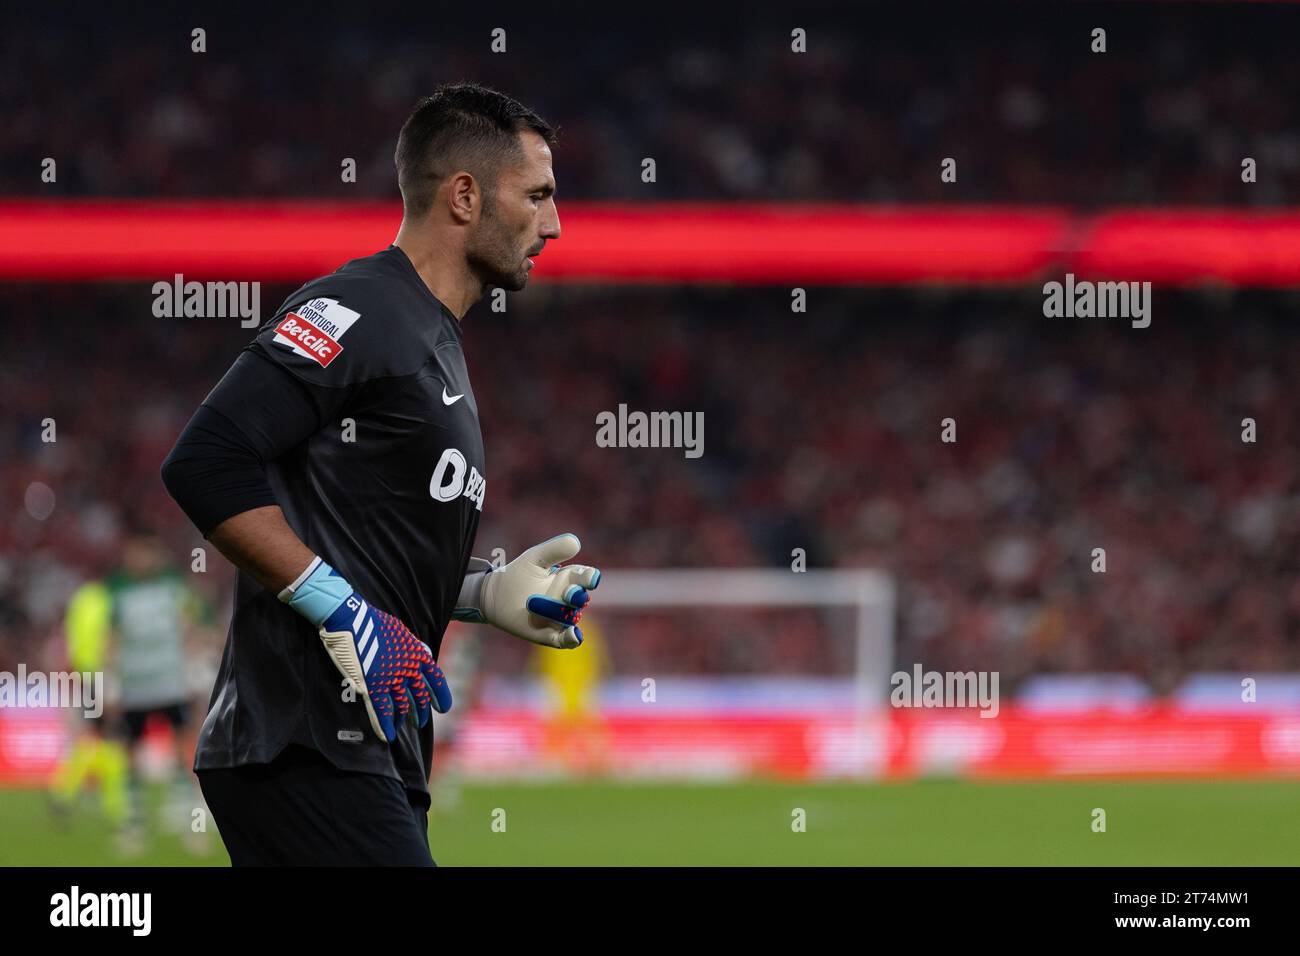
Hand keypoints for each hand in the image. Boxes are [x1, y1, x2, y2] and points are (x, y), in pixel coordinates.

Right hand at [319, 594, 451, 741]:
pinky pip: (382, 710)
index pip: (436, 680)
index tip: (443, 708)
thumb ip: (414, 646)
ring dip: (405, 719)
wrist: (351, 619)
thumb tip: (424, 653)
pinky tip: (388, 735)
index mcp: (417, 654)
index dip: (441, 696)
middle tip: (421, 722)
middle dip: (422, 712)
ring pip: (403, 706)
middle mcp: (408, 669)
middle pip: (420, 697)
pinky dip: (386, 725)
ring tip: (407, 727)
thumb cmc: (374, 622)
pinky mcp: (373, 685)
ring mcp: (391, 679)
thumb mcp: (402, 632)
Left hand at [480, 533, 600, 648]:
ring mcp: (561, 618)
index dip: (590, 578)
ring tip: (546, 607)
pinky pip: (566, 640)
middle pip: (580, 599)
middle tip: (568, 593)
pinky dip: (572, 638)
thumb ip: (554, 549)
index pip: (586, 577)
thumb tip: (576, 542)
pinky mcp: (550, 634)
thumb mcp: (534, 558)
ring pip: (570, 618)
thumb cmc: (518, 574)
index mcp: (569, 579)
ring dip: (563, 615)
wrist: (495, 595)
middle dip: (576, 596)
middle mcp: (569, 600)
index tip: (591, 578)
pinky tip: (574, 634)